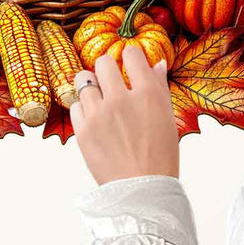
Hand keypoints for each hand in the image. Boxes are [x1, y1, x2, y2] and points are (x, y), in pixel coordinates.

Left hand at [70, 46, 179, 186]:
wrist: (142, 191)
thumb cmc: (160, 155)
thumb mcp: (166, 118)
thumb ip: (159, 87)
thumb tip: (158, 63)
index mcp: (147, 94)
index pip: (131, 54)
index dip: (130, 55)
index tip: (129, 62)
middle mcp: (121, 99)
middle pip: (103, 62)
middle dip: (108, 67)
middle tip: (112, 80)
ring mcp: (99, 114)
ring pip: (84, 80)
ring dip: (92, 85)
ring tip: (101, 99)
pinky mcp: (83, 131)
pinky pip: (76, 105)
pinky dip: (84, 108)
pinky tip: (95, 118)